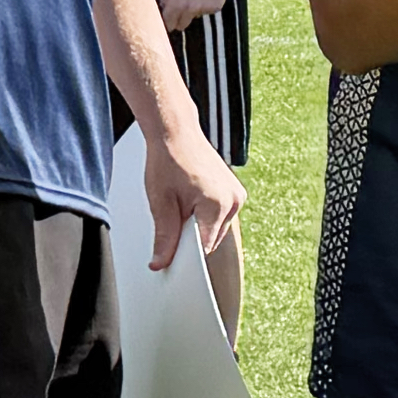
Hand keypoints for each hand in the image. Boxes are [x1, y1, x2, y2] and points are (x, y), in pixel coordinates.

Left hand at [142, 119, 244, 274]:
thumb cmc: (167, 161)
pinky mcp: (235, 191)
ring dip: (199, 226)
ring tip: (181, 203)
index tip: (171, 256)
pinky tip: (191, 199)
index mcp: (217, 205)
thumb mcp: (161, 203)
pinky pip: (220, 216)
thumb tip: (160, 264)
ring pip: (215, 229)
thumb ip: (164, 238)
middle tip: (172, 218)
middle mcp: (233, 201)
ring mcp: (237, 196)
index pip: (204, 249)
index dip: (186, 255)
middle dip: (191, 238)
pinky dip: (205, 215)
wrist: (176, 133)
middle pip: (211, 240)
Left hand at [159, 0, 232, 30]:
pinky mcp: (216, 7)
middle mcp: (190, 9)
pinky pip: (209, 10)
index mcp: (176, 4)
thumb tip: (163, 10)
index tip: (169, 23)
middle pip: (182, 26)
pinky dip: (208, 4)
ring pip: (196, 16)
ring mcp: (204, 9)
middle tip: (183, 9)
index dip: (168, 23)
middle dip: (180, 20)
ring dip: (196, 9)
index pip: (169, 24)